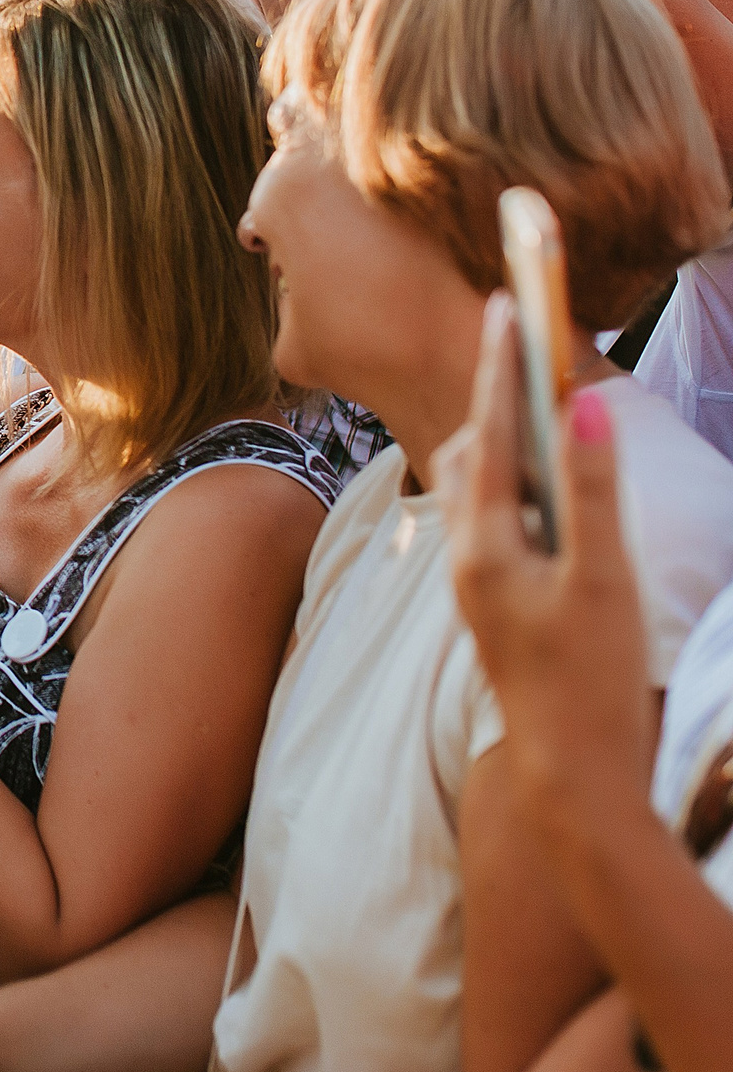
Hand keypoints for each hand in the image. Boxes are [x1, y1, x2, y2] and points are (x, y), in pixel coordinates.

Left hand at [438, 294, 649, 816]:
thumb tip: (582, 409)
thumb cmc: (593, 679)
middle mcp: (465, 555)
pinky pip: (492, 516)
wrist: (571, 766)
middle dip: (496, 396)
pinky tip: (548, 482)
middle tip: (526, 344)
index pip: (487, 431)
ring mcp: (475, 578)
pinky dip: (514, 481)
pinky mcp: (494, 597)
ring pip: (476, 486)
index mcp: (484, 543)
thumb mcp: (604, 580)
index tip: (503, 304)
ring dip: (504, 440)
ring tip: (541, 402)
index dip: (497, 365)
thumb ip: (594, 492)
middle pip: (470, 451)